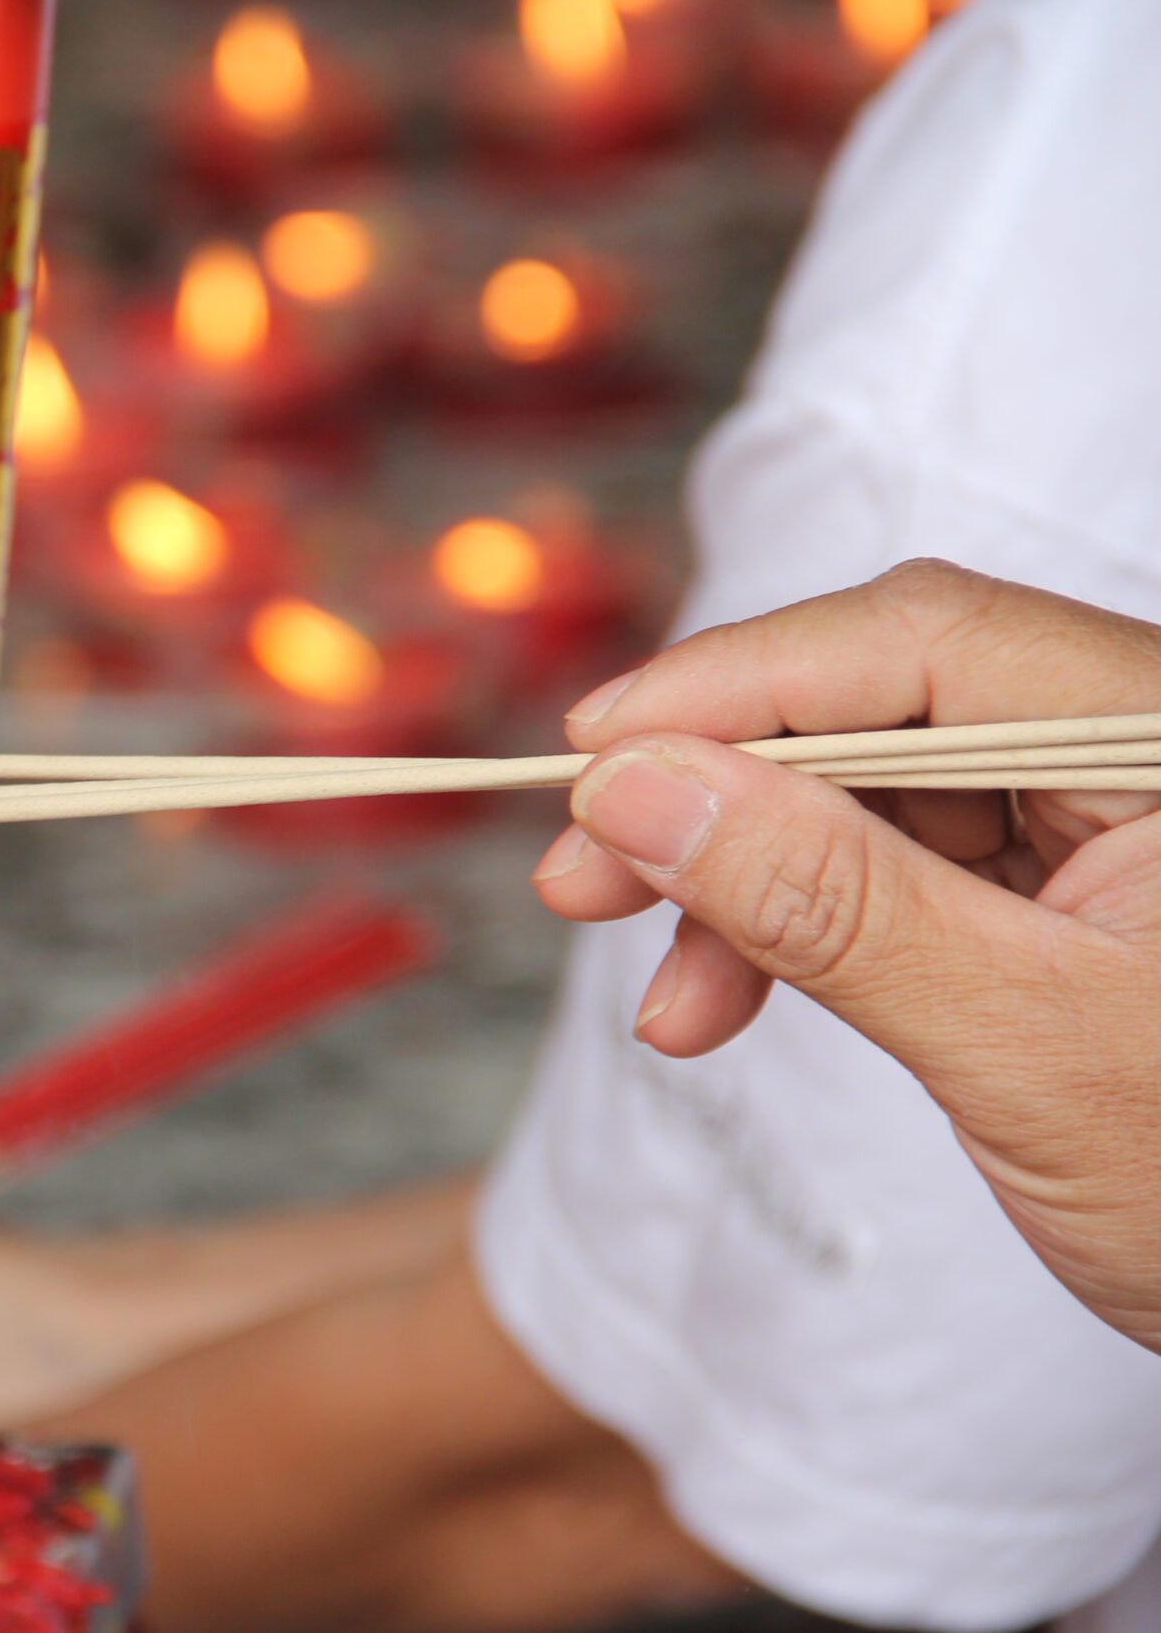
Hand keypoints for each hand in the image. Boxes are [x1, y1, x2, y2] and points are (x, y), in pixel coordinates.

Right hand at [532, 560, 1160, 1351]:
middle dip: (719, 792)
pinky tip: (723, 1001)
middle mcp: (1141, 751)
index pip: (927, 641)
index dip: (736, 681)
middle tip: (580, 873)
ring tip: (660, 991)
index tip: (591, 749)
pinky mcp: (1062, 889)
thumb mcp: (1024, 1046)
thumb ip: (825, 902)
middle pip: (882, 702)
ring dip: (739, 881)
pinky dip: (794, 931)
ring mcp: (1104, 818)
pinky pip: (893, 869)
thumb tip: (637, 788)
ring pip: (867, 791)